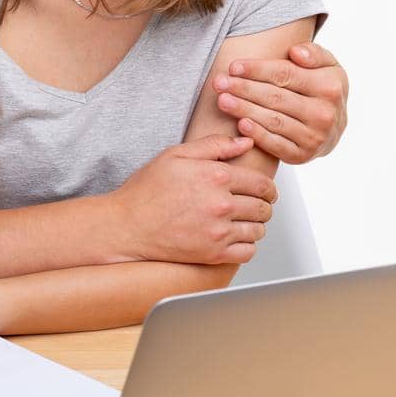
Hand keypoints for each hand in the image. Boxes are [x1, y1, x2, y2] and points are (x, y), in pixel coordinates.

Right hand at [112, 134, 275, 264]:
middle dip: (263, 205)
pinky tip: (234, 238)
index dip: (267, 187)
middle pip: (264, 207)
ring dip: (255, 225)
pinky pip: (248, 252)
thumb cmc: (146, 190)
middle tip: (254, 205)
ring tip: (242, 221)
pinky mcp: (213, 254)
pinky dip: (246, 245)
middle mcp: (221, 203)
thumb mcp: (175, 155)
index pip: (262, 183)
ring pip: (259, 230)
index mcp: (215, 176)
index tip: (264, 191)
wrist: (127, 226)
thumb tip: (245, 142)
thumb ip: (214, 146)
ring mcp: (218, 231)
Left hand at [214, 42, 348, 163]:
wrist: (332, 127)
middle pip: (275, 97)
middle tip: (219, 83)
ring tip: (222, 100)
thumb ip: (314, 53)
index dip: (257, 70)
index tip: (233, 66)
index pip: (286, 74)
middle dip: (244, 89)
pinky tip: (240, 124)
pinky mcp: (302, 155)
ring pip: (273, 120)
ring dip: (244, 110)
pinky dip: (257, 135)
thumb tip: (296, 52)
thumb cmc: (321, 88)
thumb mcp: (327, 65)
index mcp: (329, 87)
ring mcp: (314, 137)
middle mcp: (324, 113)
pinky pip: (276, 145)